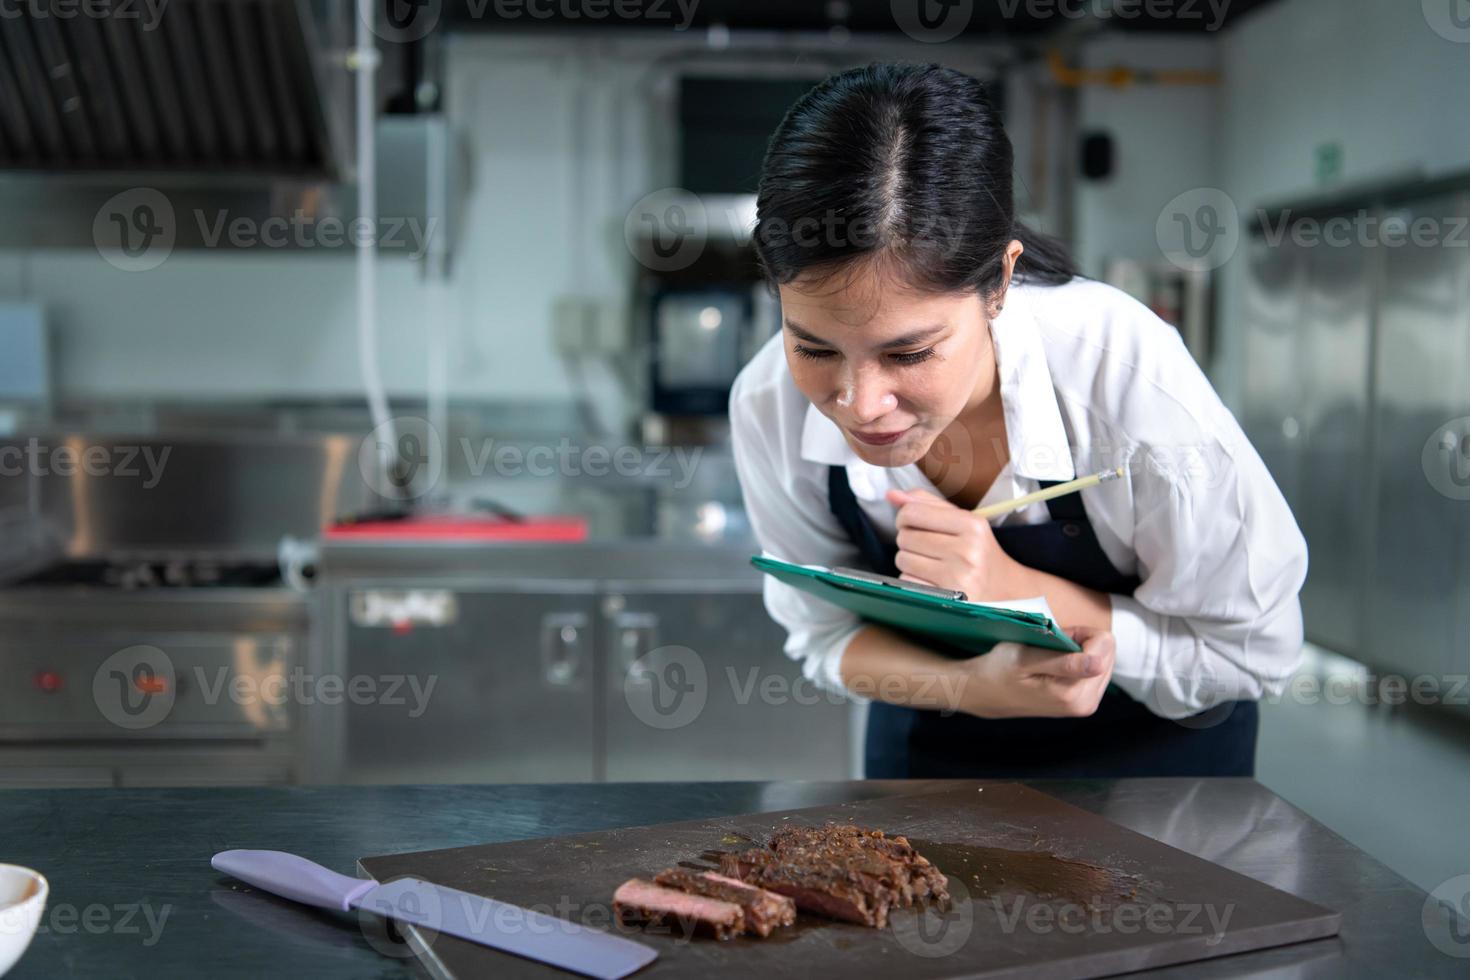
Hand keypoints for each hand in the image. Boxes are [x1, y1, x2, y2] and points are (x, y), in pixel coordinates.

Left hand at [885, 487, 1019, 600]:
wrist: (1006, 590)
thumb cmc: (978, 551)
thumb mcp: (963, 520)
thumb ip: (927, 503)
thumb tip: (892, 495)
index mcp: (972, 525)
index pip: (912, 513)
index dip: (904, 517)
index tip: (911, 523)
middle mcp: (966, 551)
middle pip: (904, 537)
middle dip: (908, 540)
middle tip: (926, 546)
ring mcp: (957, 577)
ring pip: (902, 559)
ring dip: (909, 560)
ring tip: (929, 563)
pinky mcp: (947, 599)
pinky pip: (907, 582)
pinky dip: (912, 580)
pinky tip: (931, 579)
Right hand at [957, 626, 1115, 718]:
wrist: (986, 693)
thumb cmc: (999, 670)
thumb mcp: (1025, 659)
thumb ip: (1063, 661)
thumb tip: (1097, 663)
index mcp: (1073, 693)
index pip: (1103, 643)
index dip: (1079, 632)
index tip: (1055, 638)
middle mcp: (1085, 703)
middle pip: (1107, 651)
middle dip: (1081, 643)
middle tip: (1050, 648)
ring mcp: (1086, 705)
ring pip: (1104, 659)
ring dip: (1080, 651)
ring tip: (1050, 658)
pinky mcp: (1084, 704)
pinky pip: (1097, 670)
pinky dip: (1079, 661)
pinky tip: (1056, 666)